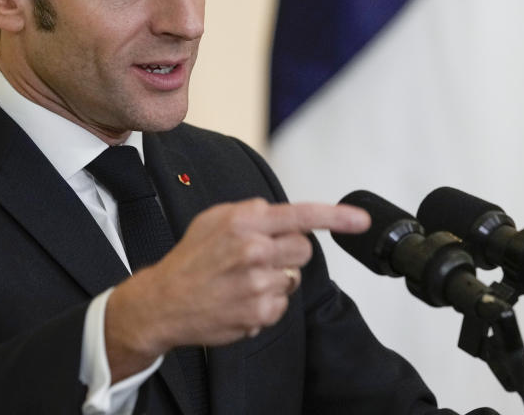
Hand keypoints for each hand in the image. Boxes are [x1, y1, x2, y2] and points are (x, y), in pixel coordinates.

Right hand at [104, 198, 368, 379]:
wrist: (163, 301)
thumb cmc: (190, 259)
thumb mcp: (213, 219)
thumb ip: (250, 211)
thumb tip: (280, 212)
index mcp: (243, 222)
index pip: (300, 215)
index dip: (337, 216)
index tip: (361, 220)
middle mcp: (254, 251)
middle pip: (304, 248)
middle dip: (288, 252)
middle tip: (258, 258)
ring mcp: (258, 284)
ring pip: (293, 277)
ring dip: (275, 279)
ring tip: (242, 281)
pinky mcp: (259, 313)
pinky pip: (282, 304)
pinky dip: (266, 303)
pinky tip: (240, 299)